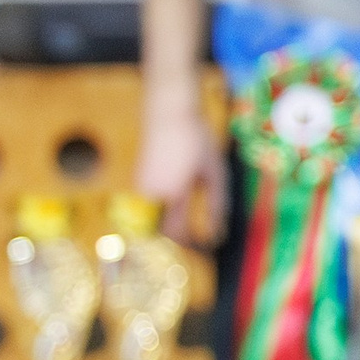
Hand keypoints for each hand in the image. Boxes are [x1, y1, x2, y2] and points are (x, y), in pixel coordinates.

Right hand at [137, 95, 223, 244]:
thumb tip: (220, 230)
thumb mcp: (214, 170)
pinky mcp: (139, 179)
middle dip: (175, 239)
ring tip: (187, 229)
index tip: (204, 248)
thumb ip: (217, 202)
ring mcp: (142, 185)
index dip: (189, 245)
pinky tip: (175, 206)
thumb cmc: (196, 139)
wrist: (168, 111)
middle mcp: (153, 192)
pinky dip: (161, 212)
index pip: (177, 232)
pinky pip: (148, 206)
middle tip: (195, 243)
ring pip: (152, 219)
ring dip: (167, 226)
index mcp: (174, 191)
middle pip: (161, 230)